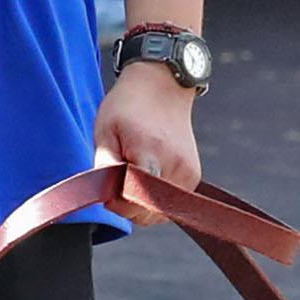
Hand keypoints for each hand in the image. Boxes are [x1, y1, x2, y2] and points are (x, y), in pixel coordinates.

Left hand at [91, 63, 201, 217]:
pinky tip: (148, 174)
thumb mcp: (105, 131)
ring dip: (142, 202)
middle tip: (119, 176)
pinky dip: (156, 197)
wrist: (162, 86)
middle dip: (127, 205)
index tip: (107, 183)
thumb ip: (105, 167)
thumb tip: (108, 197)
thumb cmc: (128, 106)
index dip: (114, 201)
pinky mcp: (194, 176)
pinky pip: (170, 203)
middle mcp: (174, 167)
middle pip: (146, 214)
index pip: (132, 203)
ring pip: (158, 213)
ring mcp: (188, 173)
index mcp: (149, 153)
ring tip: (134, 171)